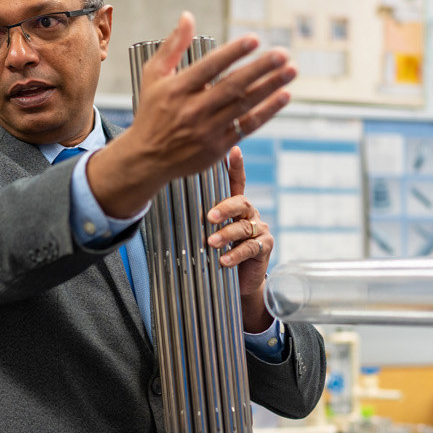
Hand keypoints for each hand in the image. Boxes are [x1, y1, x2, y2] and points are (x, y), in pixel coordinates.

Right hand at [86, 12, 295, 216]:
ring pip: (244, 105)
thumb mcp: (153, 76)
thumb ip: (173, 46)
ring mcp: (206, 130)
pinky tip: (284, 97)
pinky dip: (267, 112)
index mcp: (177, 89)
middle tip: (282, 54)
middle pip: (232, 86)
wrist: (147, 158)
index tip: (254, 39)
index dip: (233, 52)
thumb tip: (188, 16)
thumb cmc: (151, 111)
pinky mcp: (217, 147)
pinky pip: (247, 127)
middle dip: (260, 69)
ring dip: (270, 87)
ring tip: (291, 70)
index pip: (209, 67)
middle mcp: (192, 109)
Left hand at [204, 147, 275, 332]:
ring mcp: (259, 229)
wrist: (238, 282)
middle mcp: (249, 214)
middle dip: (224, 208)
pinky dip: (235, 254)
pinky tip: (224, 261)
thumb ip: (197, 221)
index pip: (236, 182)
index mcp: (235, 206)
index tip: (233, 150)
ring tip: (211, 243)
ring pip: (243, 227)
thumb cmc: (218, 254)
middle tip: (209, 217)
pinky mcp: (265, 246)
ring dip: (226, 234)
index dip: (235, 166)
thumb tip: (166, 210)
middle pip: (240, 202)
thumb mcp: (206, 235)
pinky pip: (251, 247)